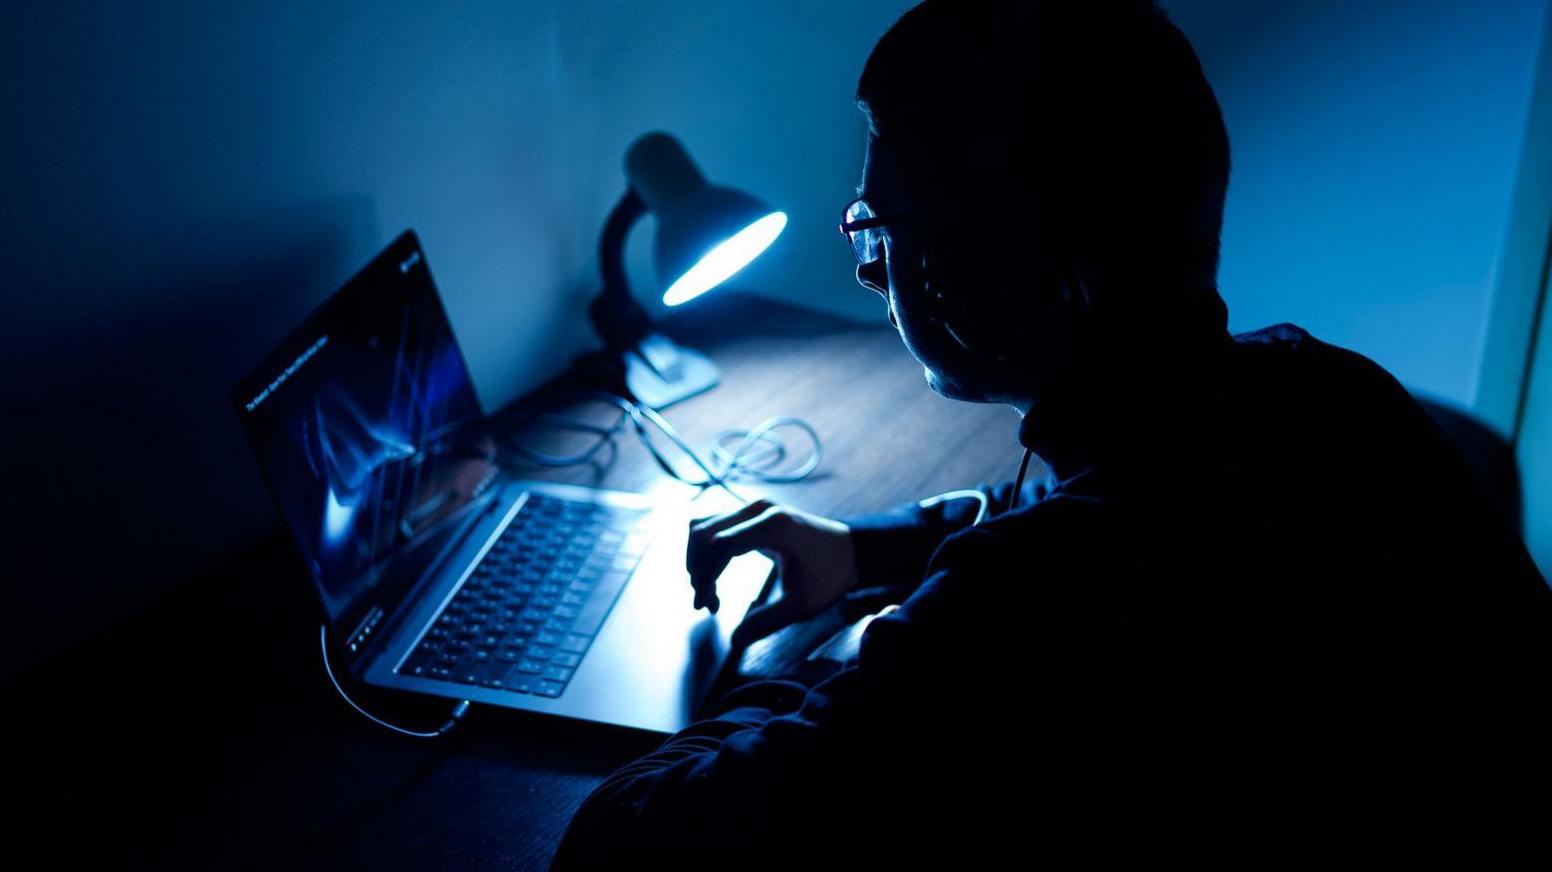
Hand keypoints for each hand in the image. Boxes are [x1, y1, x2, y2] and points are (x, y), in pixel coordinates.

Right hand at [686, 498, 858, 647]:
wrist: (851, 550)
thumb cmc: (831, 576)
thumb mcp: (803, 605)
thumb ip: (768, 622)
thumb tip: (734, 641)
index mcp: (774, 526)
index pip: (719, 545)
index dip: (706, 577)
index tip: (706, 607)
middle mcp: (758, 509)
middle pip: (703, 532)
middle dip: (697, 570)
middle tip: (706, 606)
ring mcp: (753, 507)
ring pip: (703, 527)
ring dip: (698, 560)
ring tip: (710, 595)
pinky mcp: (751, 513)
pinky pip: (714, 526)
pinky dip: (706, 552)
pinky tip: (715, 579)